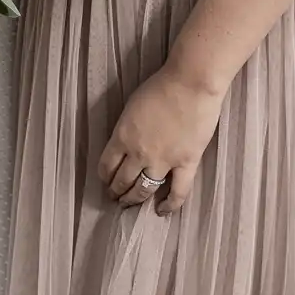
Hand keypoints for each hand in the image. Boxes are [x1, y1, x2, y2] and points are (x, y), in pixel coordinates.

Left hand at [98, 65, 223, 214]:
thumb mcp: (132, 105)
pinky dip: (169, 204)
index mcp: (122, 136)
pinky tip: (162, 211)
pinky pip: (178, 191)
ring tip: (129, 205)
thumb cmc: (161, 86)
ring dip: (133, 200)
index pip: (106, 165)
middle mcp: (138, 153)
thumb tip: (126, 141)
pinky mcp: (186, 163)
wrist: (190, 84)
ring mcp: (162, 161)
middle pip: (122, 180)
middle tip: (114, 197)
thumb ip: (126, 127)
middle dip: (116, 191)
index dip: (104, 177)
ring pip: (143, 190)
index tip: (105, 181)